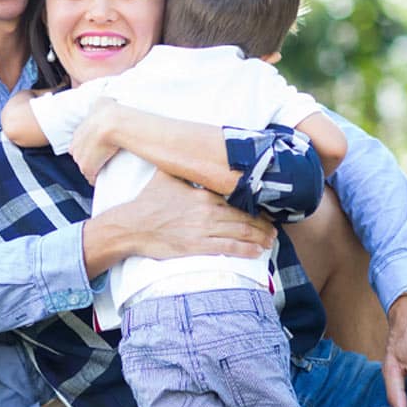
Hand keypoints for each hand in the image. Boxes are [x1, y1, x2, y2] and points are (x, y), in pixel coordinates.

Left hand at [69, 98, 122, 182]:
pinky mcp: (88, 168)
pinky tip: (104, 177)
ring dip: (94, 169)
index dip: (90, 149)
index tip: (100, 150)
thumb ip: (100, 104)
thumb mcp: (101, 102)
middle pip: (81, 158)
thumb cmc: (109, 111)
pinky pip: (92, 178)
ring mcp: (80, 158)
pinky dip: (97, 179)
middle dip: (91, 160)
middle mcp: (75, 147)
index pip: (79, 145)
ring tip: (106, 168)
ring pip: (86, 168)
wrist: (111, 122)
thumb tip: (104, 101)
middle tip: (104, 160)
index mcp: (76, 134)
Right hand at [124, 170, 275, 259]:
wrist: (131, 226)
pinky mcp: (197, 247)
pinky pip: (228, 248)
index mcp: (203, 195)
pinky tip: (257, 252)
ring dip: (259, 238)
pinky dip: (246, 250)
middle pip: (244, 219)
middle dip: (263, 226)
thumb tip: (189, 154)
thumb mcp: (166, 177)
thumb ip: (184, 169)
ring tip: (270, 242)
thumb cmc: (147, 202)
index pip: (237, 201)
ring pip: (240, 233)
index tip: (266, 212)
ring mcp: (203, 230)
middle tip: (275, 231)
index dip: (255, 208)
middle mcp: (208, 212)